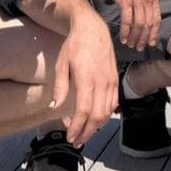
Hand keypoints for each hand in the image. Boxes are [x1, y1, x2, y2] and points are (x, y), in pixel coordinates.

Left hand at [49, 12, 117, 143]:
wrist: (93, 29)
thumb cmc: (75, 45)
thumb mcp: (61, 63)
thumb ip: (60, 86)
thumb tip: (55, 107)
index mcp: (87, 78)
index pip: (84, 110)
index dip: (77, 126)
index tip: (70, 136)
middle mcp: (102, 82)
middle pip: (98, 115)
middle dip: (87, 132)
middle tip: (76, 141)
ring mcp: (111, 81)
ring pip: (107, 112)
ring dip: (96, 126)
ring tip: (84, 133)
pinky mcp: (115, 80)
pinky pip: (112, 103)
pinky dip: (104, 115)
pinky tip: (94, 120)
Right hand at [104, 0, 159, 51]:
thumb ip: (144, 0)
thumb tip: (144, 15)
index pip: (156, 19)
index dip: (153, 33)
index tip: (150, 43)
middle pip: (148, 24)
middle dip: (143, 38)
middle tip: (139, 47)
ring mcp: (137, 0)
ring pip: (138, 25)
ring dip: (134, 37)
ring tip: (130, 44)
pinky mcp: (125, 0)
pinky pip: (127, 20)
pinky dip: (125, 31)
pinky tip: (123, 38)